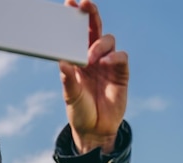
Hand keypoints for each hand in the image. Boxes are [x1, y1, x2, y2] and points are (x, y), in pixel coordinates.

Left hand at [60, 0, 128, 153]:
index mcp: (78, 59)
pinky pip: (121, 57)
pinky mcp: (121, 73)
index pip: (77, 34)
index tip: (69, 4)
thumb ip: (67, 79)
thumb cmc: (80, 112)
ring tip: (91, 58)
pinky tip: (105, 63)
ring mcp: (108, 64)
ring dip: (99, 44)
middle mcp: (93, 58)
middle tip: (85, 4)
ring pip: (107, 40)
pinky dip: (114, 57)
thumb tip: (61, 61)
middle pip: (94, 29)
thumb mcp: (70, 96)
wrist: (95, 131)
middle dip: (90, 14)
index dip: (75, 18)